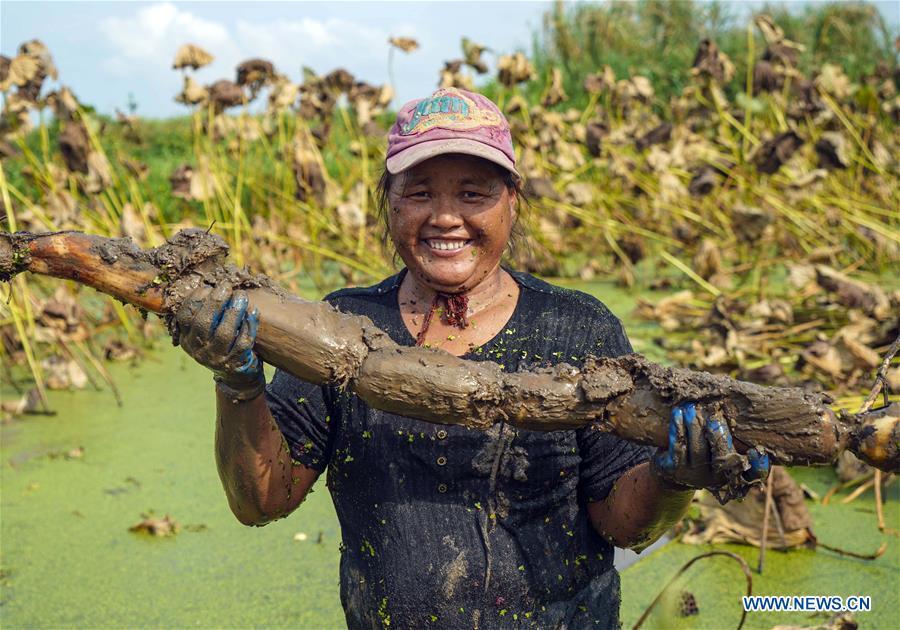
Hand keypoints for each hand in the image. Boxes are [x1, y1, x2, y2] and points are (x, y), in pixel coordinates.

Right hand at [174, 283, 263, 398]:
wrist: (236, 376)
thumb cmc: (220, 344)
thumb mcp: (206, 333)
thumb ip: (206, 312)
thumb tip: (214, 284)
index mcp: (187, 339)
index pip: (184, 317)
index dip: (194, 300)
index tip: (207, 287)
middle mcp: (198, 350)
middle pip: (203, 324)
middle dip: (215, 302)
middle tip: (226, 286)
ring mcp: (217, 358)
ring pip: (224, 333)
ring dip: (234, 311)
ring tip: (242, 296)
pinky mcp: (236, 363)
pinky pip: (243, 342)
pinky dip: (249, 325)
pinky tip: (253, 312)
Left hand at [651, 402, 769, 501]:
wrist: (675, 471)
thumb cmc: (707, 451)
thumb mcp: (724, 447)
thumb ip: (737, 435)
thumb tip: (756, 405)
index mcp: (735, 473)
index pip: (753, 474)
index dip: (758, 466)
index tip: (758, 451)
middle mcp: (717, 477)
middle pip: (721, 454)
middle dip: (717, 431)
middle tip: (713, 412)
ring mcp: (695, 476)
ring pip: (698, 449)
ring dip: (695, 424)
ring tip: (692, 406)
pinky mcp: (676, 471)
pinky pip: (677, 447)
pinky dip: (678, 428)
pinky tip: (677, 413)